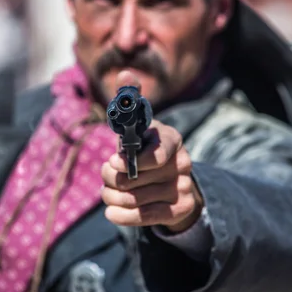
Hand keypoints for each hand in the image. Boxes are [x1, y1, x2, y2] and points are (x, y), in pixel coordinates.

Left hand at [101, 71, 203, 232]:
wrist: (172, 183)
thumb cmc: (145, 148)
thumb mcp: (137, 125)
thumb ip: (129, 99)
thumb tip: (125, 73)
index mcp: (171, 139)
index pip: (156, 154)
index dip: (131, 162)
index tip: (113, 161)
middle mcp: (183, 163)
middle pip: (137, 178)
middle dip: (111, 178)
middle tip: (107, 174)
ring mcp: (184, 187)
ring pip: (136, 198)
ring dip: (112, 197)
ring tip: (108, 192)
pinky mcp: (182, 209)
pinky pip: (147, 217)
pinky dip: (123, 215)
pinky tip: (111, 211)